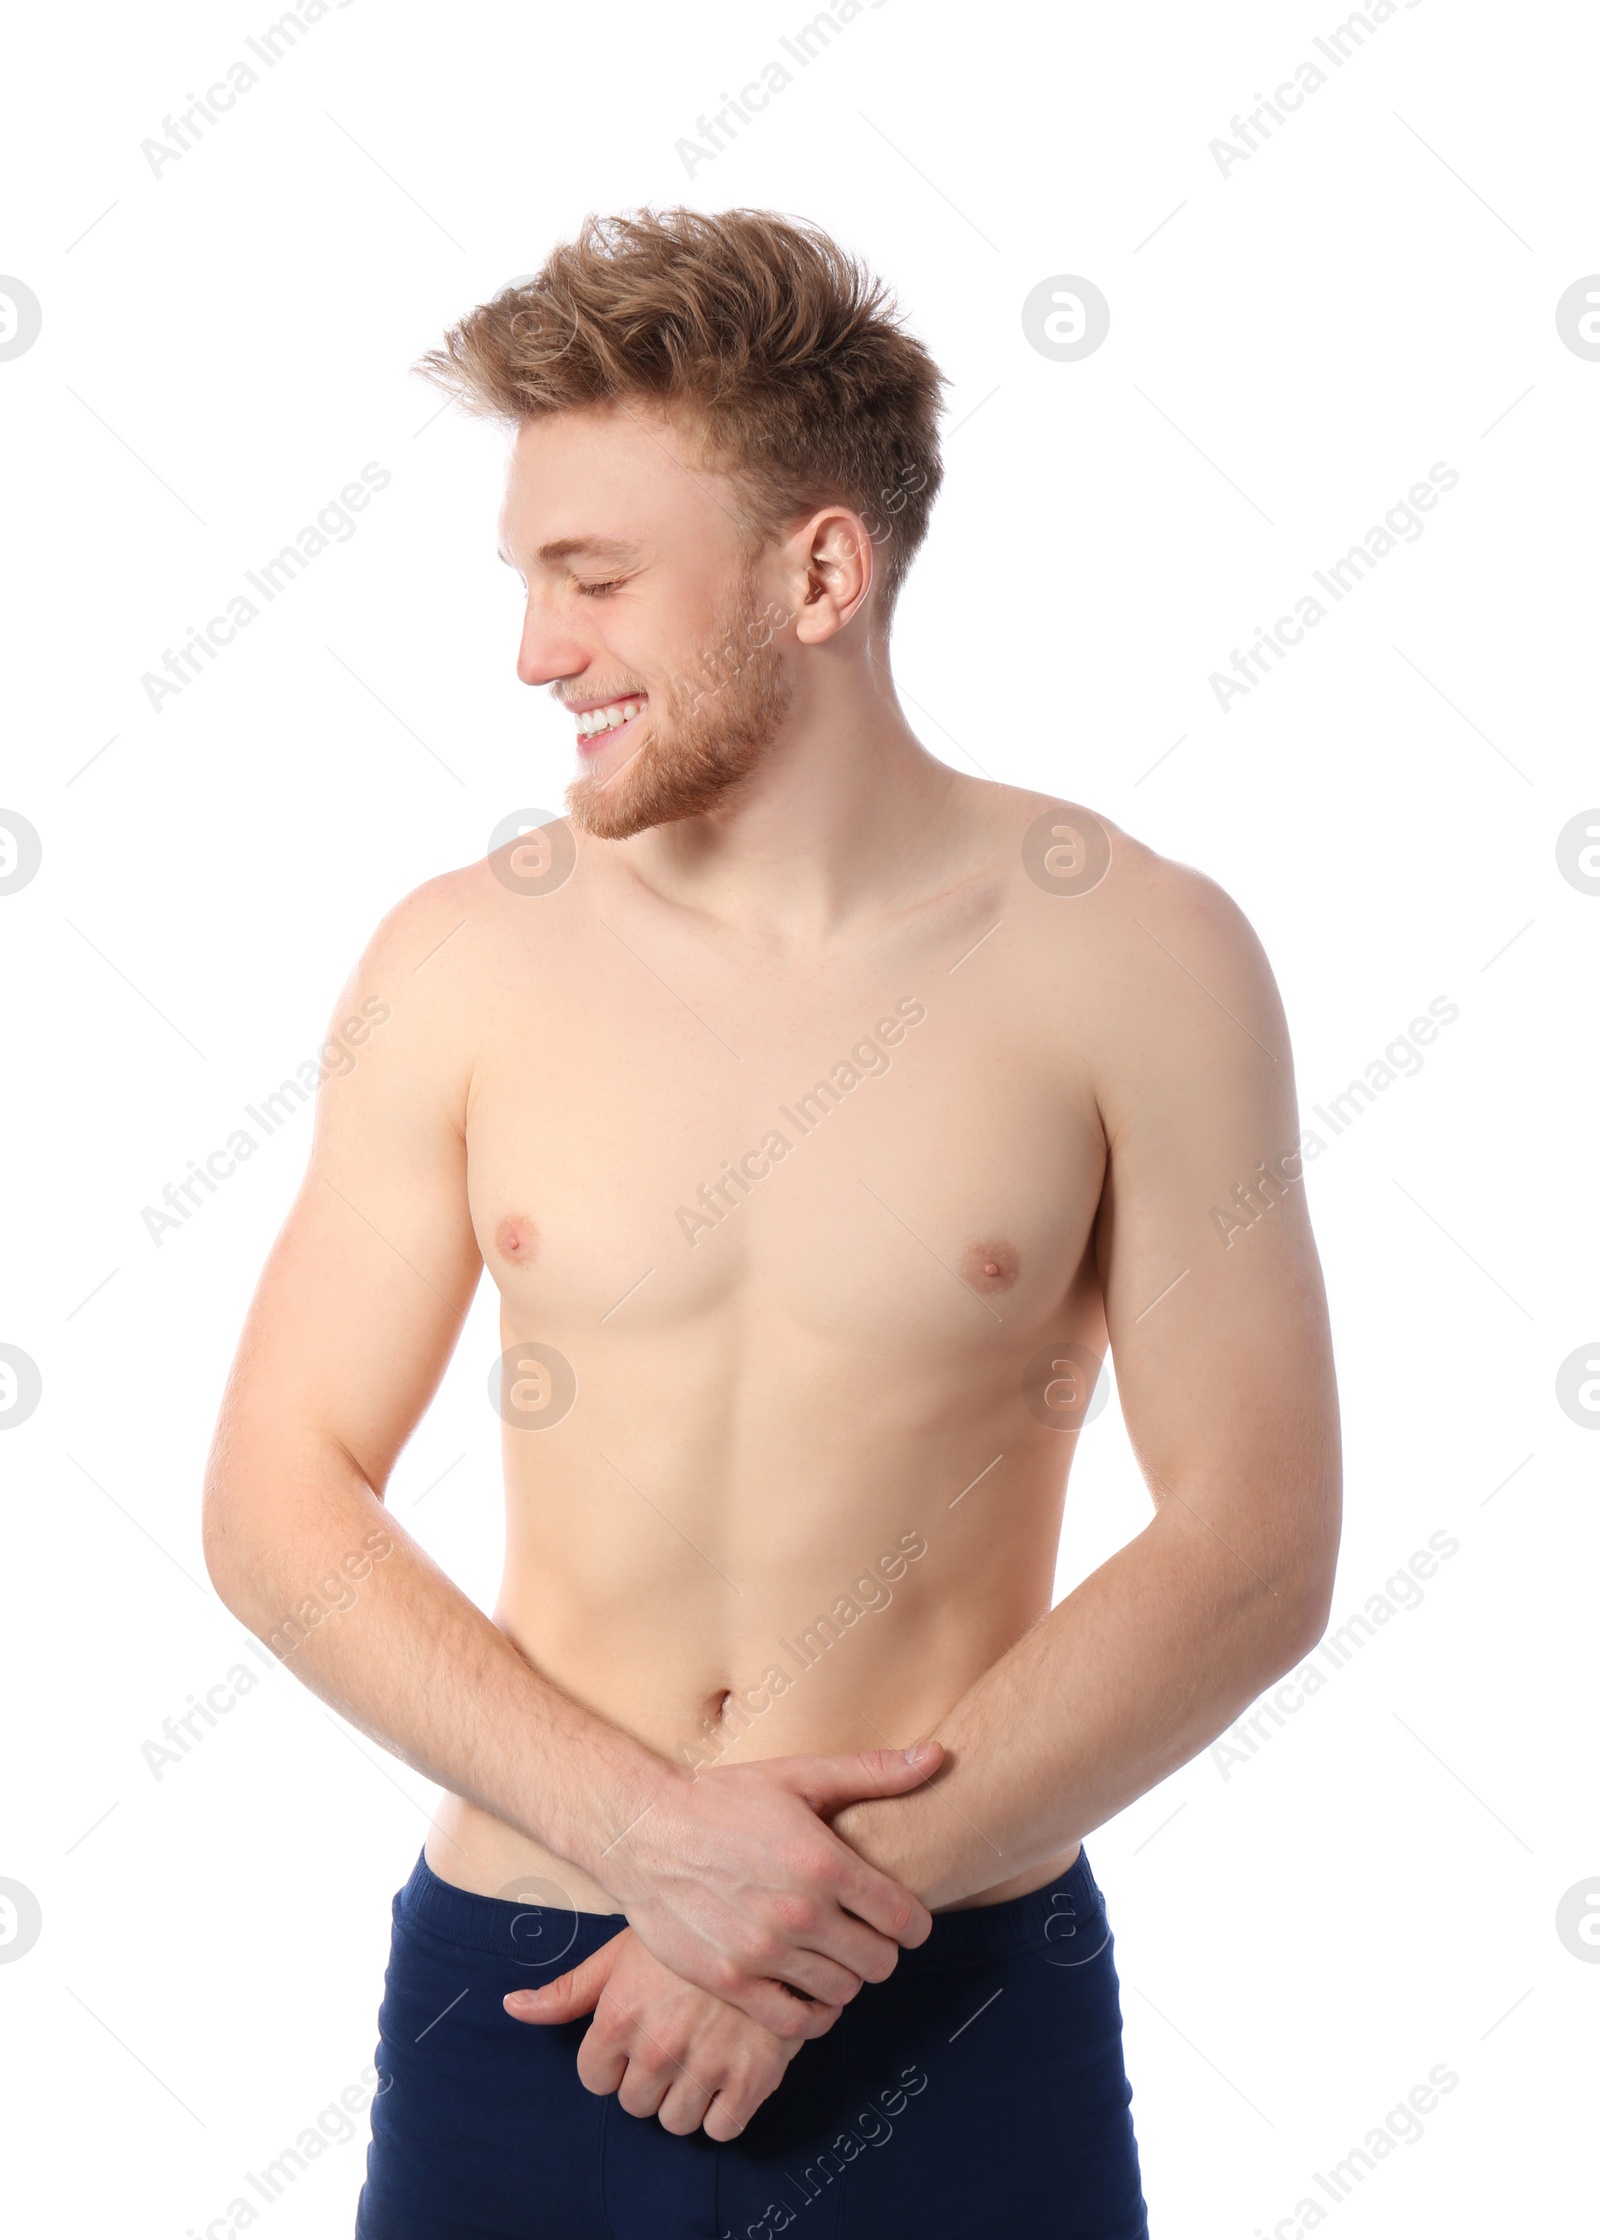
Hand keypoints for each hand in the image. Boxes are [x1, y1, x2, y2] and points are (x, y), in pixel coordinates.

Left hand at [505, 1927, 818, 2139]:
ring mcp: (705, 2066)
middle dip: (651, 2077)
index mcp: (619, 2017)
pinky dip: (725, 2109)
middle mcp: (657, 2048)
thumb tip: (511, 2008)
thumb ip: (569, 1990)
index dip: (615, 2060)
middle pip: (635, 2104)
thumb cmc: (691, 1926)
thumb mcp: (623, 1949)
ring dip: (687, 2095)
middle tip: (677, 2039)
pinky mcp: (753, 2079)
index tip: (639, 2036)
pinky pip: (722, 2128)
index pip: (595, 2079)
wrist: (773, 1913)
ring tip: (704, 2052)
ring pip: (677, 2121)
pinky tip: (731, 2069)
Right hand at [599, 1743, 943, 2037]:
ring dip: (844, 1977)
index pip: (904, 1920)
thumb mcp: (800, 1775)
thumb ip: (875, 1772)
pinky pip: (797, 2023)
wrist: (644, 1832)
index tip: (900, 1918)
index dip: (912, 1923)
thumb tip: (941, 1756)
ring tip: (829, 1953)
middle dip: (880, 1949)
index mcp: (824, 1862)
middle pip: (879, 1963)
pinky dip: (812, 2013)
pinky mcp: (731, 1981)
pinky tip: (804, 1986)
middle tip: (862, 1934)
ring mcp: (763, 1952)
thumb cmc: (726, 1798)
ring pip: (842, 1993)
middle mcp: (799, 1913)